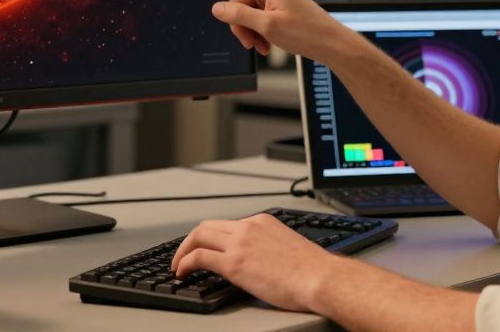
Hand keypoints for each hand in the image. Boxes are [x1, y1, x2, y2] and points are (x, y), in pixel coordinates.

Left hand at [169, 213, 336, 311]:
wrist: (320, 278)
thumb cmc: (312, 270)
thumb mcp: (287, 247)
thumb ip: (269, 247)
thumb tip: (260, 260)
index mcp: (263, 222)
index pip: (228, 225)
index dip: (212, 237)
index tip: (206, 248)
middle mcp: (249, 227)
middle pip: (208, 226)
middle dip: (192, 240)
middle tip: (184, 255)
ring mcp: (240, 243)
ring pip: (199, 236)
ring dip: (183, 251)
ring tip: (178, 266)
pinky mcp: (234, 262)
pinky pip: (199, 257)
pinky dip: (185, 262)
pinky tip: (182, 272)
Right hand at [190, 0, 354, 62]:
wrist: (330, 43)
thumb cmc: (306, 32)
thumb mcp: (267, 26)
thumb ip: (239, 16)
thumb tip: (217, 8)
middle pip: (237, 1)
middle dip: (239, 24)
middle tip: (251, 44)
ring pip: (246, 13)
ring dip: (250, 32)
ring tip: (263, 47)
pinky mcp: (278, 8)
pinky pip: (257, 18)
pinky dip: (259, 33)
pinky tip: (267, 46)